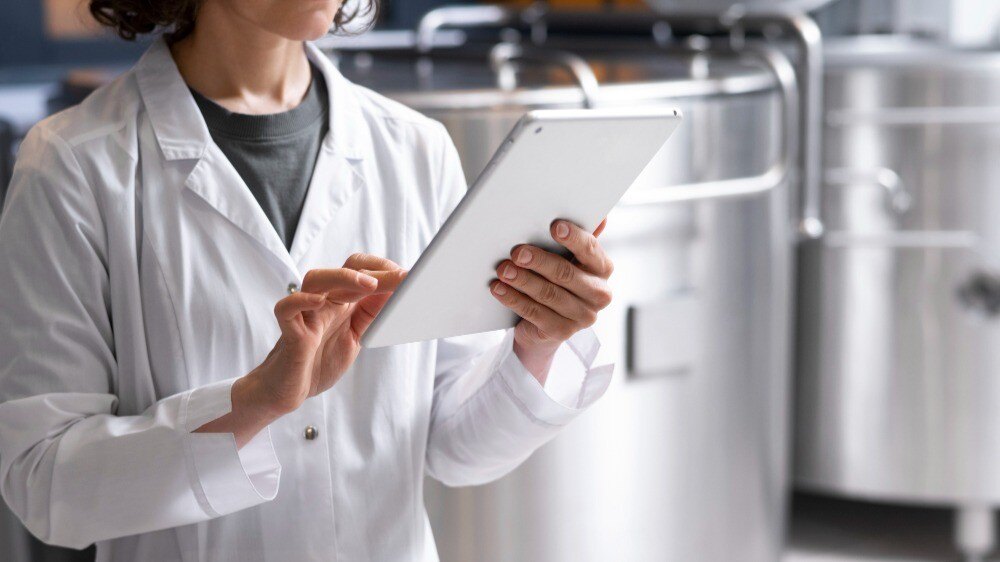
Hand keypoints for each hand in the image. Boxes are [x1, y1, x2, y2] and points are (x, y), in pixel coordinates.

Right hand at [253, 253, 406, 414]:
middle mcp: (323, 302)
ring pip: (316, 280)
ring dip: (343, 277)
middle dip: (375, 272)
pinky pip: (287, 309)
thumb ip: (371, 315)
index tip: (408, 277)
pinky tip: (319, 301)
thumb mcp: (355, 337)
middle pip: (345, 271)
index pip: (360, 270)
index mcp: (340, 302)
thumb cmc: (319, 361)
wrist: (287, 390)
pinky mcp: (290, 333)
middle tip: (402, 277)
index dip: (383, 270)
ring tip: (369, 284)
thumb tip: (397, 292)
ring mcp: (305, 315)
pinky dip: (300, 301)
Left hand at [490, 219, 613, 382]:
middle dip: (539, 261)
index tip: (554, 227)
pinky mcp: (562, 332)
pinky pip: (534, 313)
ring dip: (522, 280)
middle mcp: (599, 294)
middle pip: (566, 273)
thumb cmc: (557, 282)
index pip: (590, 249)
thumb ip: (578, 240)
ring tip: (502, 270)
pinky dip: (514, 299)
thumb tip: (600, 216)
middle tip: (516, 252)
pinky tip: (499, 288)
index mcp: (603, 269)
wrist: (546, 326)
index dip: (573, 237)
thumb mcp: (568, 259)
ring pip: (548, 294)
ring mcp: (582, 316)